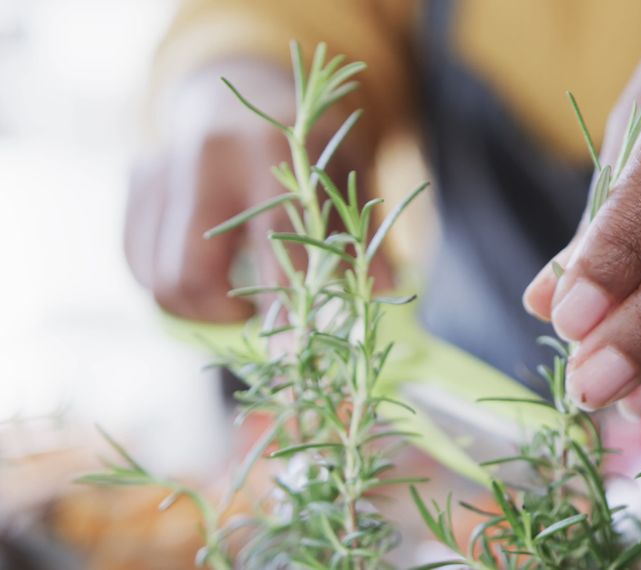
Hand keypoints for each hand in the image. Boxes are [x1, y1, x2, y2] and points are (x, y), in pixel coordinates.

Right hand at [125, 61, 386, 321]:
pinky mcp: (136, 183)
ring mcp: (160, 169)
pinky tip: (204, 276)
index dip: (281, 308)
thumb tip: (384, 290)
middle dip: (220, 314)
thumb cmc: (305, 146)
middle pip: (187, 273)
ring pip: (155, 277)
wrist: (240, 90)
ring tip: (232, 295)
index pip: (270, 246)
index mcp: (269, 151)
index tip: (293, 359)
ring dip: (194, 306)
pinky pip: (137, 261)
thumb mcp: (346, 176)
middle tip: (252, 314)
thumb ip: (363, 233)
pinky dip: (168, 284)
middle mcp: (205, 158)